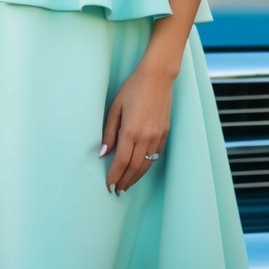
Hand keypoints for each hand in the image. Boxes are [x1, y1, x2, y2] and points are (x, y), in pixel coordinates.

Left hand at [100, 63, 172, 192]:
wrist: (157, 77)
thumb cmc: (133, 89)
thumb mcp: (115, 107)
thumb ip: (109, 132)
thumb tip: (103, 153)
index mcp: (131, 131)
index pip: (121, 161)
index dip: (115, 176)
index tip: (109, 185)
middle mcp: (146, 137)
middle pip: (134, 167)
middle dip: (125, 181)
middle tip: (117, 190)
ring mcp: (157, 136)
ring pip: (147, 164)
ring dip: (136, 177)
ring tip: (128, 184)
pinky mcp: (165, 133)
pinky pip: (156, 156)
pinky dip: (147, 166)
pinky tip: (140, 169)